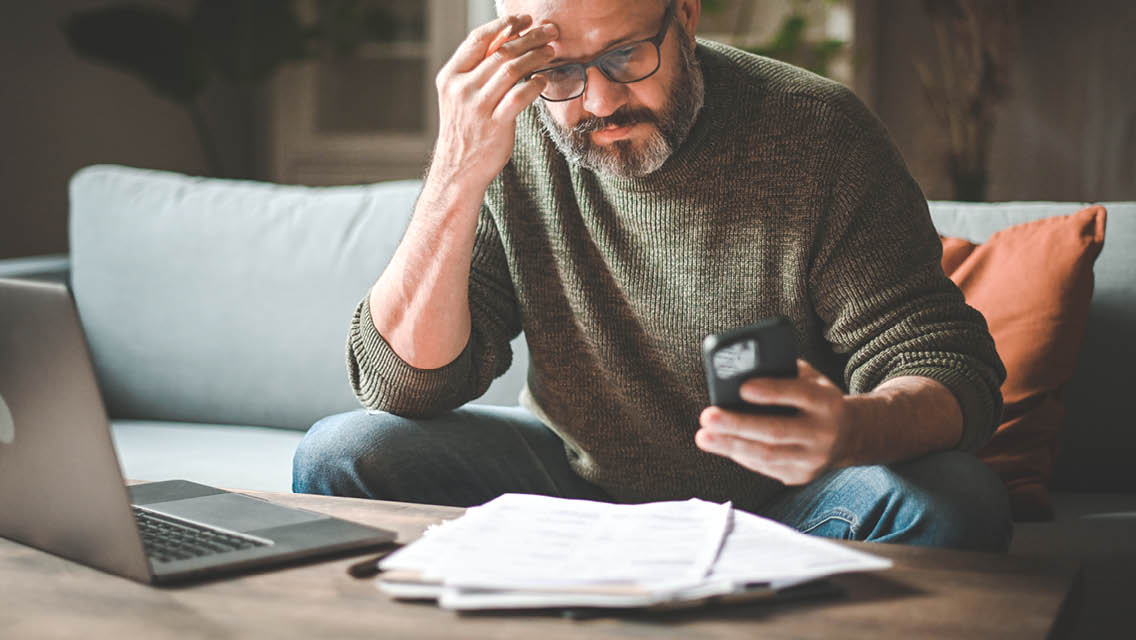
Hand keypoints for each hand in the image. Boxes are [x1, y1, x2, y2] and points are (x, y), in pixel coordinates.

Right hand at [429, 15, 556, 191]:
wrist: (458, 169)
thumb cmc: (465, 130)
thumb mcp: (460, 96)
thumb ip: (477, 70)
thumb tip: (505, 41)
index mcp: (451, 76)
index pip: (478, 39)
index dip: (503, 25)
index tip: (523, 19)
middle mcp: (462, 88)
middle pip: (501, 52)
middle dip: (529, 37)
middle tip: (549, 31)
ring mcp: (478, 107)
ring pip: (512, 70)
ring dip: (536, 56)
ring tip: (551, 51)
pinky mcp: (495, 125)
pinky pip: (520, 97)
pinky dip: (534, 85)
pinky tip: (543, 80)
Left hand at [696, 360, 853, 484]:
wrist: (850, 435)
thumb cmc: (817, 398)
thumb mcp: (811, 379)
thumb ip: (783, 373)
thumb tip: (740, 372)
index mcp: (827, 402)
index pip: (800, 394)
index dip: (771, 391)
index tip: (742, 387)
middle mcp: (823, 433)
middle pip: (776, 431)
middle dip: (738, 425)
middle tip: (707, 417)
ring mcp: (813, 459)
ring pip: (767, 455)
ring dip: (730, 446)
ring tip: (704, 436)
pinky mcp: (800, 476)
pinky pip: (765, 467)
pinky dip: (741, 455)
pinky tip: (723, 444)